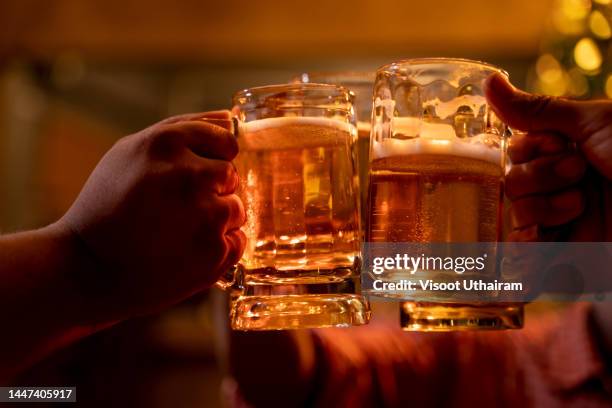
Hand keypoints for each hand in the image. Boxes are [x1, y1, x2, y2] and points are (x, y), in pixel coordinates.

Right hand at [57, 110, 245, 321]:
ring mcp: (206, 215)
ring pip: (237, 208)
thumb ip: (183, 127)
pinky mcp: (215, 251)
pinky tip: (187, 251)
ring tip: (179, 232)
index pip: (226, 141)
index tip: (194, 174)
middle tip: (178, 208)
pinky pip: (237, 240)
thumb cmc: (109, 205)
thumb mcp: (131, 151)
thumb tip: (229, 116)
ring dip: (216, 219)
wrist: (89, 269)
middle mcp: (190, 175)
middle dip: (212, 189)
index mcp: (166, 143)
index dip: (213, 158)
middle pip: (231, 175)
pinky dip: (219, 247)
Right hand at [485, 74, 611, 241]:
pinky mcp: (568, 252)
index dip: (532, 150)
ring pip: (518, 214)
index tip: (562, 145)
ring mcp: (563, 219)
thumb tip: (488, 80)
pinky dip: (525, 247)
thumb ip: (537, 110)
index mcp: (567, 151)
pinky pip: (526, 253)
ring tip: (581, 206)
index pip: (517, 151)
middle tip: (579, 173)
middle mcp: (560, 183)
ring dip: (544, 209)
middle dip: (541, 178)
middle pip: (513, 183)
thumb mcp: (594, 124)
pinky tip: (539, 237)